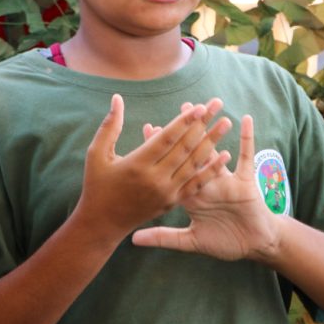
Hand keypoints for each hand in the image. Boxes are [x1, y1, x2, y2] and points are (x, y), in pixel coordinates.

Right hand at [74, 95, 231, 243]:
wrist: (103, 224)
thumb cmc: (97, 185)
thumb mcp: (97, 155)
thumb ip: (110, 126)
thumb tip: (117, 98)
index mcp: (137, 164)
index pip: (166, 138)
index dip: (184, 121)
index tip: (200, 106)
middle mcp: (155, 179)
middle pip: (185, 147)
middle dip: (204, 124)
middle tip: (219, 104)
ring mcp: (166, 192)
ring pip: (194, 163)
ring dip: (212, 142)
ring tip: (226, 123)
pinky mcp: (172, 202)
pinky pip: (196, 184)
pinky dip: (212, 170)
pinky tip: (226, 155)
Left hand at [132, 115, 281, 261]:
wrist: (254, 246)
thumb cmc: (225, 243)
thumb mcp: (190, 242)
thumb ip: (163, 238)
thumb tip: (133, 240)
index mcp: (191, 194)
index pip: (172, 167)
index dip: (162, 149)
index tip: (149, 128)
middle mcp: (207, 182)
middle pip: (193, 151)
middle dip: (188, 129)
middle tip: (182, 105)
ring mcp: (226, 180)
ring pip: (217, 149)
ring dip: (214, 128)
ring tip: (210, 105)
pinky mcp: (245, 182)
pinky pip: (246, 157)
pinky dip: (247, 139)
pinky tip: (246, 120)